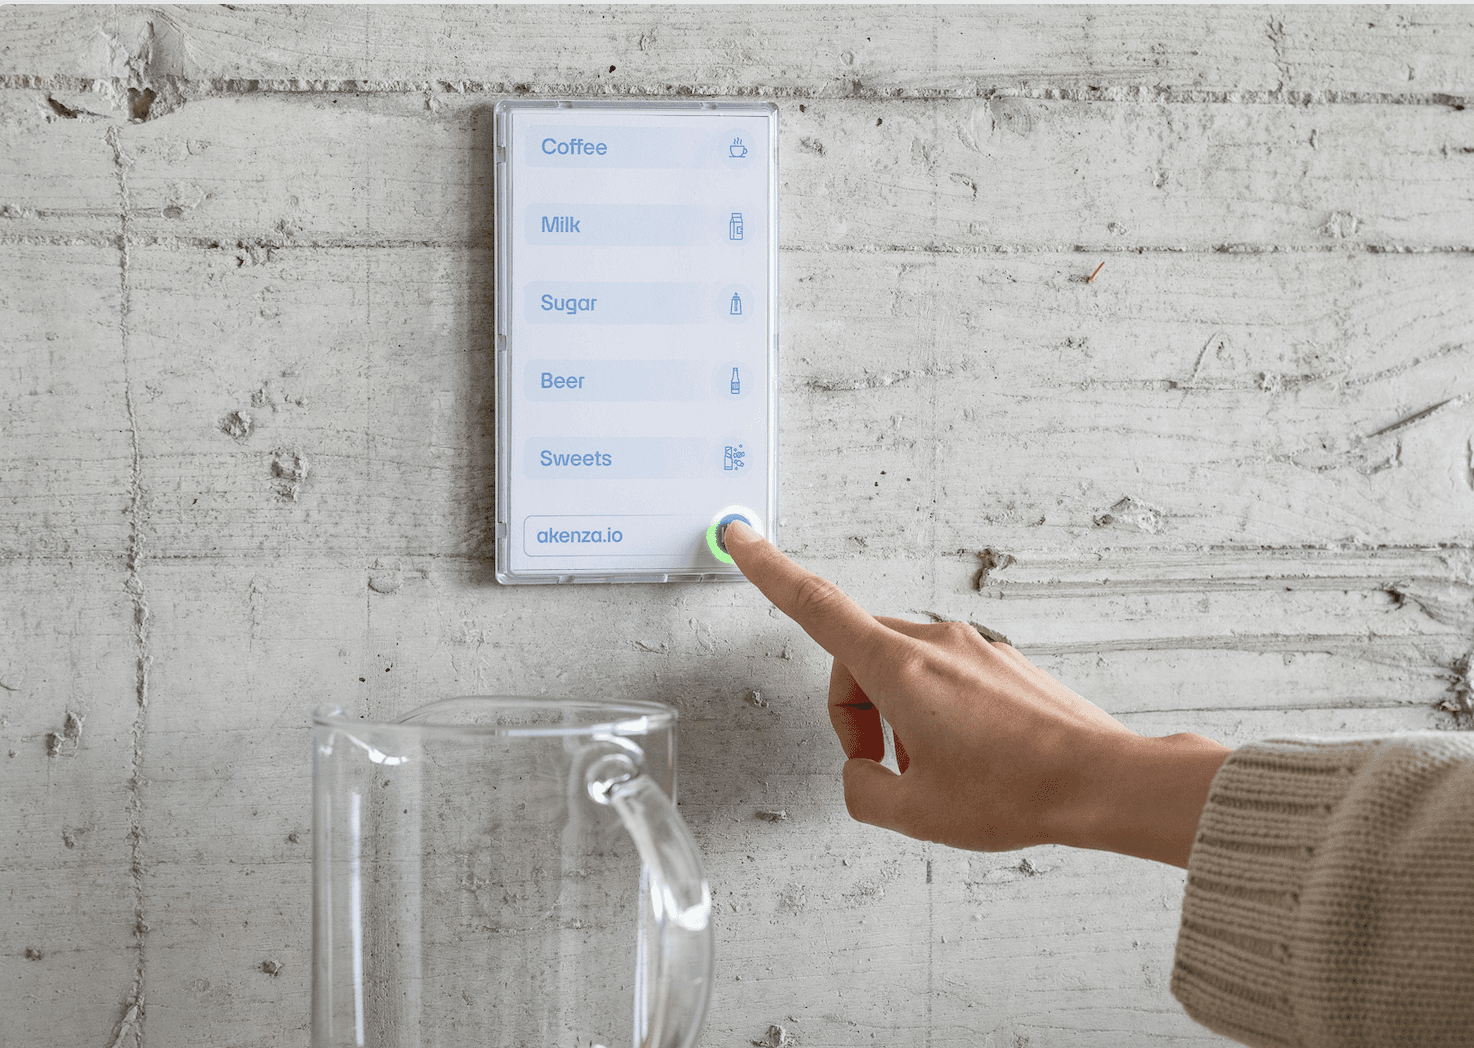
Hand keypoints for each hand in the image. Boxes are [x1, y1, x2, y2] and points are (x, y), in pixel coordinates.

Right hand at [722, 522, 1230, 866]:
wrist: (1103, 780)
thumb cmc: (1018, 791)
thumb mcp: (917, 813)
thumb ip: (863, 791)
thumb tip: (861, 776)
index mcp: (901, 668)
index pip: (816, 606)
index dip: (769, 570)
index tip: (740, 537)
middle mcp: (935, 643)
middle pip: (856, 658)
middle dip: (853, 712)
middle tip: (880, 767)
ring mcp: (971, 648)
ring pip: (898, 670)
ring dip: (895, 719)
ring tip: (934, 774)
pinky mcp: (998, 662)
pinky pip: (940, 678)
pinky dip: (931, 715)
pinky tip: (966, 761)